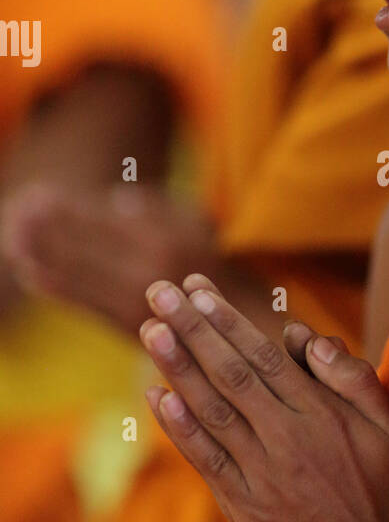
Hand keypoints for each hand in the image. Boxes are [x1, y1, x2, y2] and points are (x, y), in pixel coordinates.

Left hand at [1, 183, 216, 334]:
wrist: (234, 323)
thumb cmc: (214, 263)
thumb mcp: (197, 223)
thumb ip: (159, 207)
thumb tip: (115, 199)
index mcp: (162, 239)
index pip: (103, 221)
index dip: (67, 210)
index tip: (38, 195)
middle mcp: (147, 268)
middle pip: (85, 246)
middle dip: (47, 230)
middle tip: (15, 213)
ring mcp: (136, 299)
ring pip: (80, 275)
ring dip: (43, 257)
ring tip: (13, 241)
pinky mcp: (129, 326)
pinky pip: (87, 303)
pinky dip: (58, 288)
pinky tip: (32, 276)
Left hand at [139, 275, 388, 521]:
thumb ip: (352, 377)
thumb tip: (306, 337)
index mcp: (320, 414)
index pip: (262, 355)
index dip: (226, 321)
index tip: (197, 291)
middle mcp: (285, 439)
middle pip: (229, 373)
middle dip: (191, 329)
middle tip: (158, 291)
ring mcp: (261, 475)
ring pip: (211, 410)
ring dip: (176, 367)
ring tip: (149, 329)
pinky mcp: (246, 508)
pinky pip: (206, 460)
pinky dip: (179, 428)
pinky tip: (157, 397)